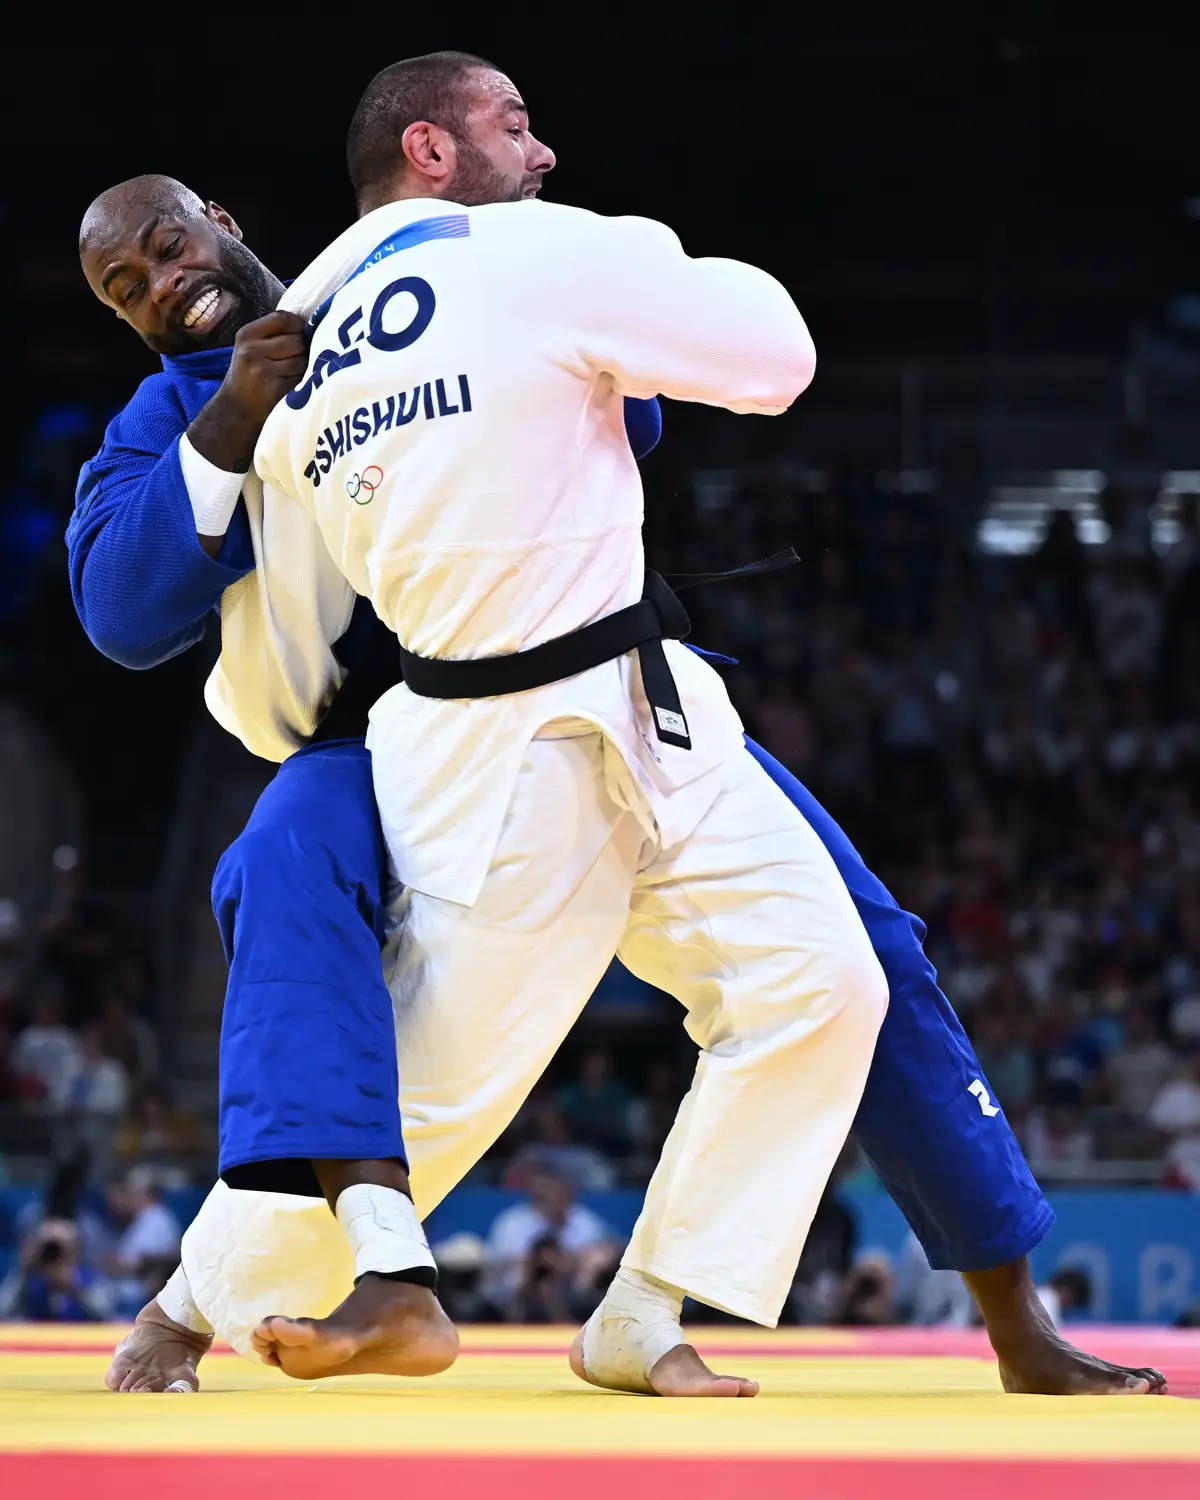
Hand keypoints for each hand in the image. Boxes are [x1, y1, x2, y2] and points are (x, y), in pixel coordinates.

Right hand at [187, 310, 308, 472]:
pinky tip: (292, 386)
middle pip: (297, 340)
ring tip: (291, 375)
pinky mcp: (274, 389)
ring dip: (305, 367)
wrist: (236, 411)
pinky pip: (302, 378)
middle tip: (294, 361)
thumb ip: (273, 334)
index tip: (301, 335)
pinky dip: (302, 381)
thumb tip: (311, 324)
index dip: (298, 326)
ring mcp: (262, 370)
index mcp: (246, 334)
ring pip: (303, 360)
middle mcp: (251, 350)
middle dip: (303, 350)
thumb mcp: (251, 348)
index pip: (283, 318)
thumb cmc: (249, 376)